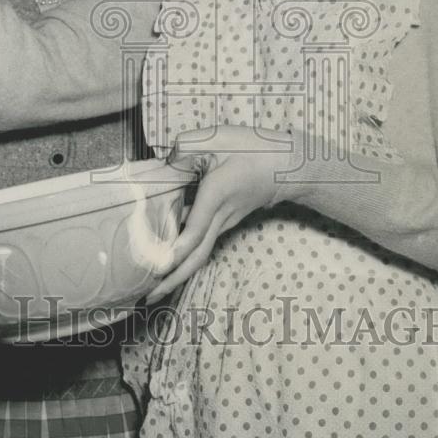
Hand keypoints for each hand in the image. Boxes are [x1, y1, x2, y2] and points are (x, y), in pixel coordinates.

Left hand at [146, 125, 295, 303]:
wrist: (290, 165)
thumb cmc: (254, 149)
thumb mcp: (217, 137)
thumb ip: (186, 147)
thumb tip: (164, 163)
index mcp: (217, 196)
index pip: (195, 231)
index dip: (176, 251)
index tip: (158, 268)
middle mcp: (221, 216)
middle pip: (196, 256)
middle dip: (172, 280)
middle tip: (147, 300)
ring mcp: (225, 222)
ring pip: (200, 253)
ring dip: (177, 273)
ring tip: (153, 290)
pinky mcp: (226, 221)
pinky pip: (203, 243)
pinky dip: (185, 257)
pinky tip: (169, 262)